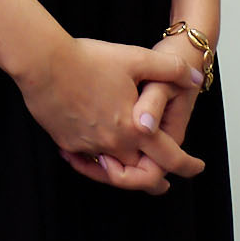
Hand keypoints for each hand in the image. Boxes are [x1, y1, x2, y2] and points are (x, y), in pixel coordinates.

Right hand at [17, 34, 207, 194]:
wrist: (43, 63)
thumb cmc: (88, 60)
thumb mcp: (136, 59)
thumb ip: (170, 69)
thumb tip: (196, 78)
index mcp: (135, 129)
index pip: (170, 158)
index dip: (187, 165)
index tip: (196, 167)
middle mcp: (113, 144)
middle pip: (140, 174)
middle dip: (155, 178)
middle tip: (164, 181)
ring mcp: (88, 146)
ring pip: (111, 170)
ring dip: (124, 172)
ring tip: (127, 169)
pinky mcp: (66, 142)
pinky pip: (86, 159)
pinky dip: (95, 159)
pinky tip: (95, 151)